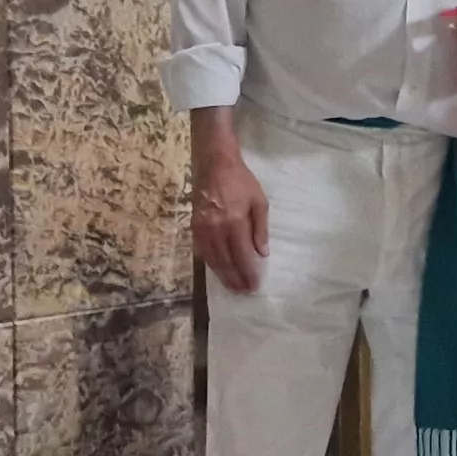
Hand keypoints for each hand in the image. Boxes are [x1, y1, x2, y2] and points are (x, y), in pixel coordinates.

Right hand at [190, 112, 268, 294]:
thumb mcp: (259, 201)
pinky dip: (210, 263)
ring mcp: (202, 229)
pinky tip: (217, 270)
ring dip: (222, 276)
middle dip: (235, 279)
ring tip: (232, 287)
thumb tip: (262, 253)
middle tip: (243, 291)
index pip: (242, 256)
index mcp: (234, 222)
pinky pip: (202, 251)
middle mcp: (216, 229)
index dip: (248, 273)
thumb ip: (261, 228)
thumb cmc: (240, 181)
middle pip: (226, 262)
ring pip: (212, 259)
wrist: (214, 164)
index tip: (254, 285)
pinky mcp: (194, 226)